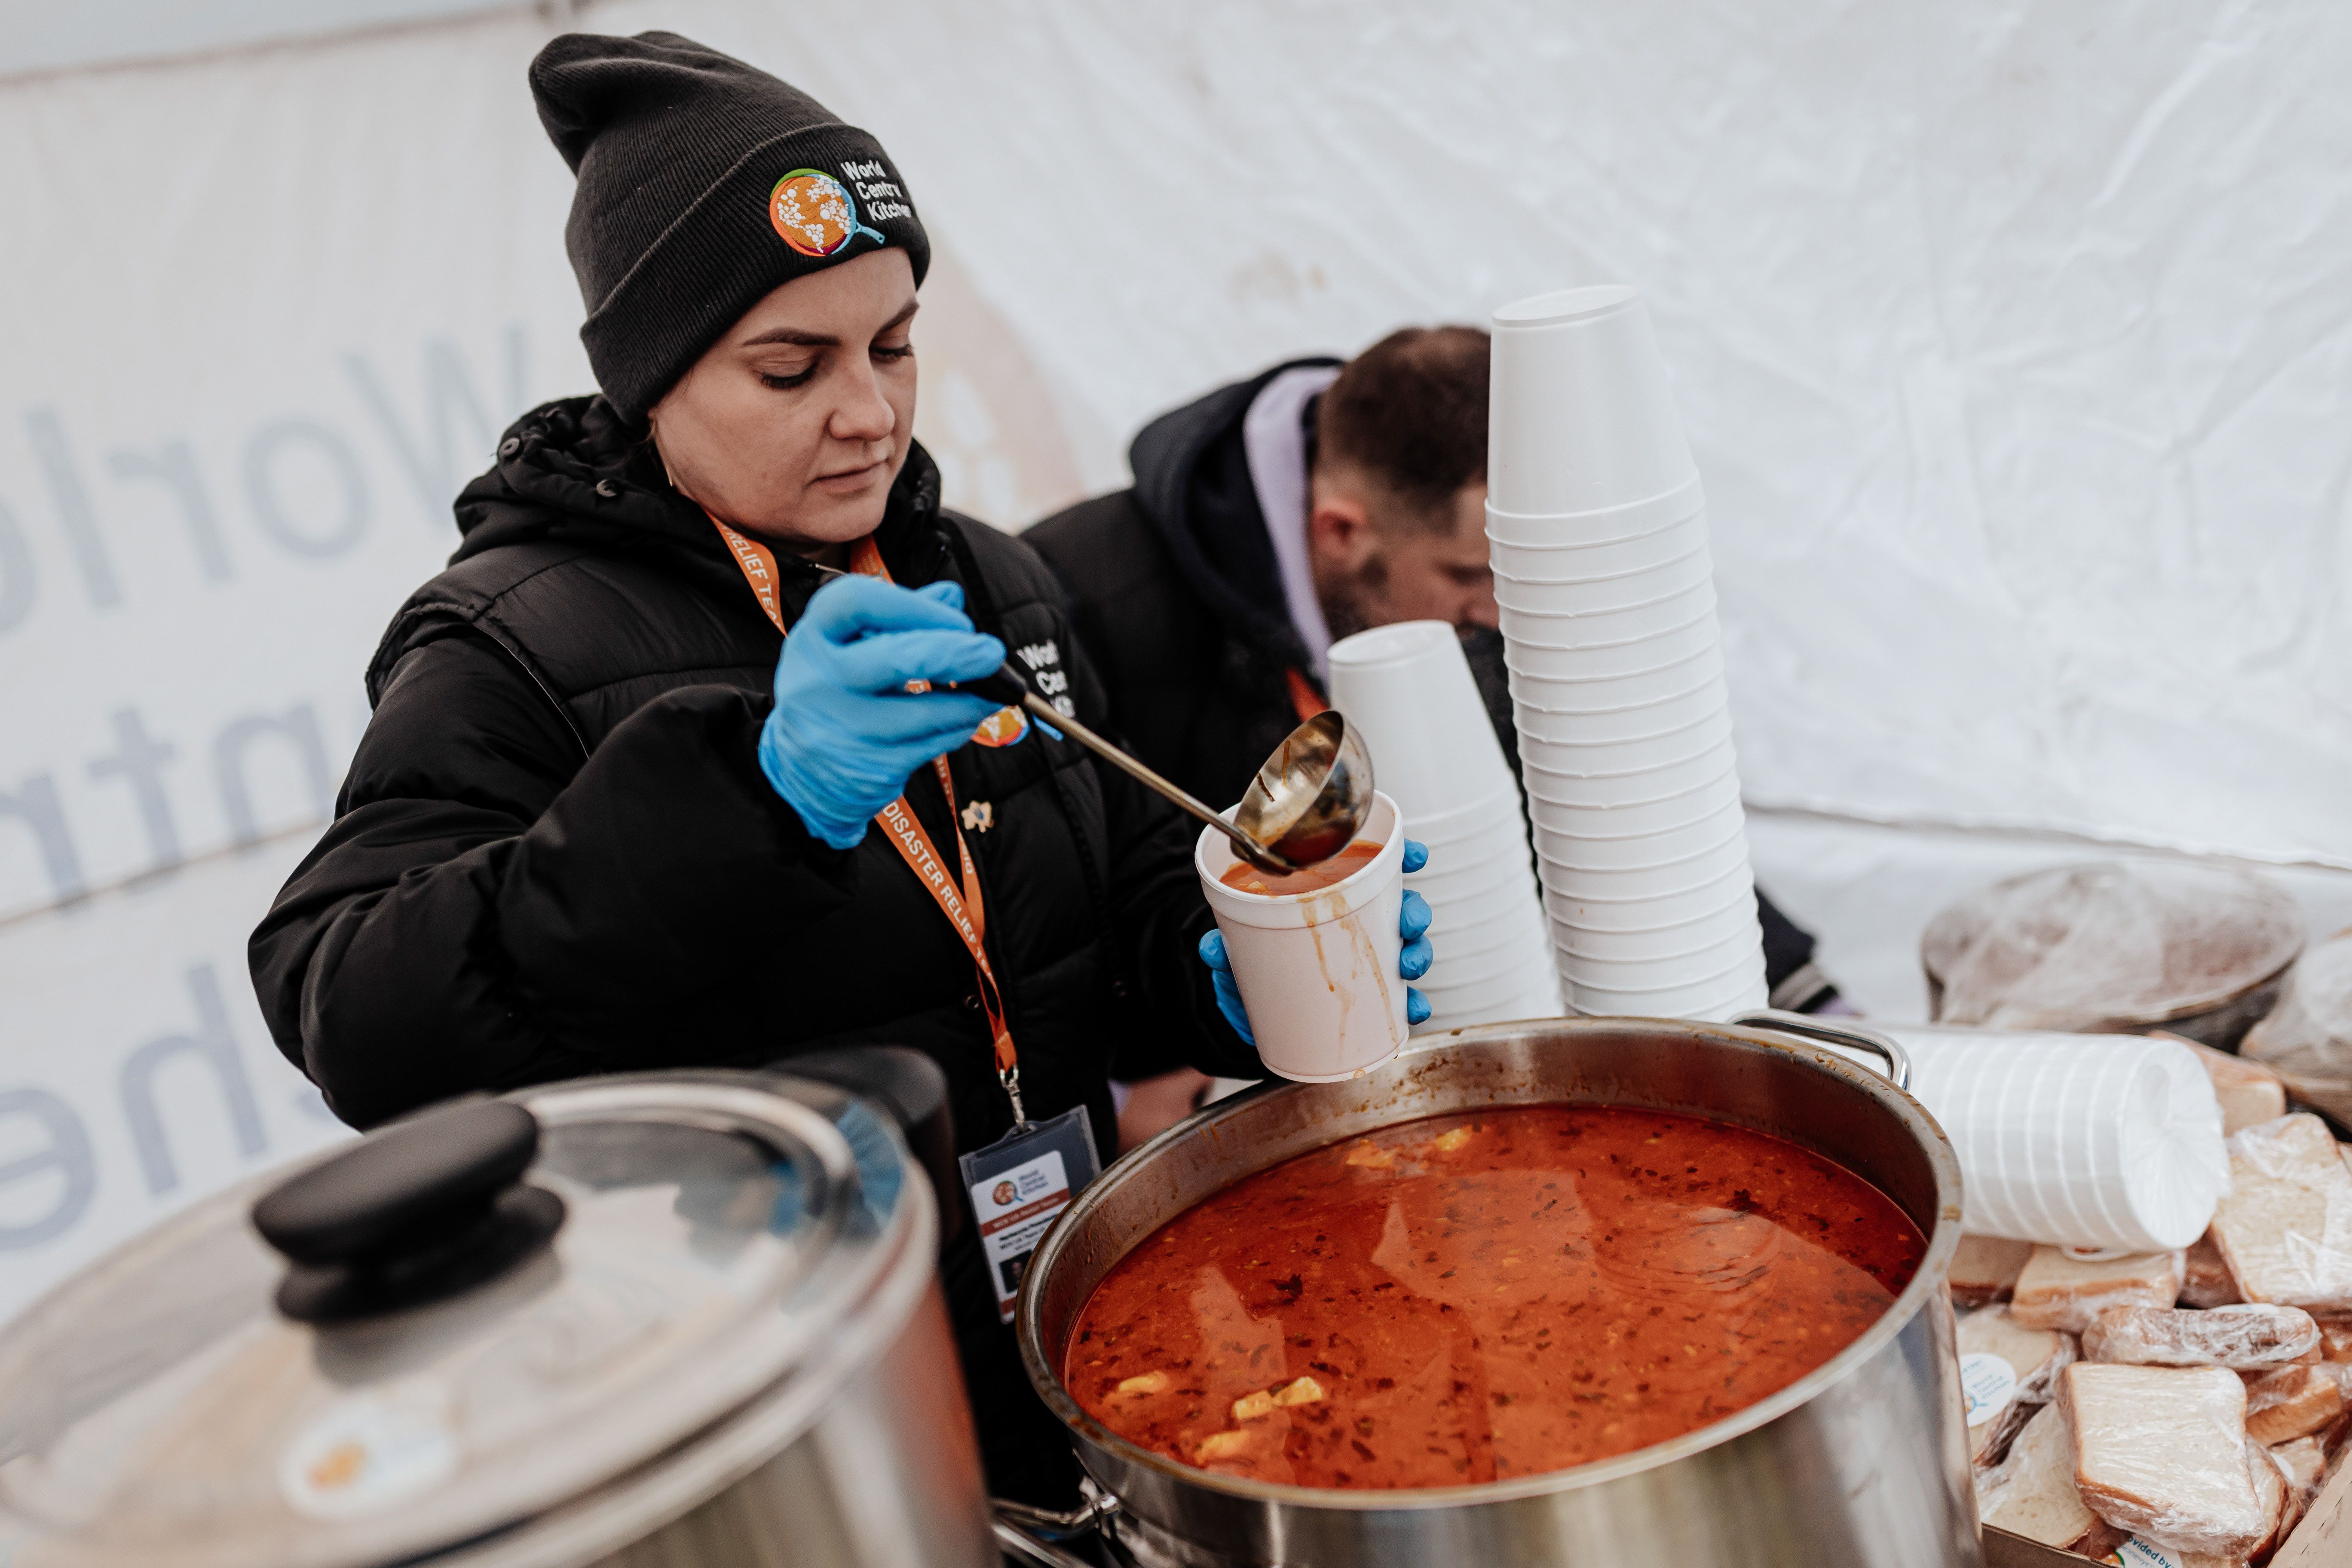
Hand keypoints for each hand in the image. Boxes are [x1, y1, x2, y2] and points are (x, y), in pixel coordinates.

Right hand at [758, 575, 1008, 848]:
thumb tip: (951, 595)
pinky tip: (963, 721)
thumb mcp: (853, 647)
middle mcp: (818, 681)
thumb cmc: (838, 692)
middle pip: (897, 658)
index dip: (916, 606)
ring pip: (923, 713)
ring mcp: (841, 730)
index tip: (957, 618)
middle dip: (955, 654)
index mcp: (813, 637)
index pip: (859, 602)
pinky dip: (955, 730)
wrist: (802, 772)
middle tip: (992, 653)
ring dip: (969, 702)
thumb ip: (900, 618)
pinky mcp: (866, 769)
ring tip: (989, 693)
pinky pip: (929, 747)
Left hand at [1199, 839, 1433, 1045]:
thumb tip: (1212, 948)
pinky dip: (1411, 1005)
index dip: (1402, 857)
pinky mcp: (1370, 1002)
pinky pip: (1399, 1002)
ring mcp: (1367, 962)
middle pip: (1401, 908)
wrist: (1250, 1015)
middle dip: (1414, 911)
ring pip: (1408, 949)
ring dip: (1417, 954)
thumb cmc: (1251, 967)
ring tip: (1407, 964)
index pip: (1374, 869)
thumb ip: (1224, 946)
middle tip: (1407, 922)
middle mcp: (1358, 926)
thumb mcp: (1234, 951)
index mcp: (1333, 899)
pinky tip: (1411, 1008)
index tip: (1414, 856)